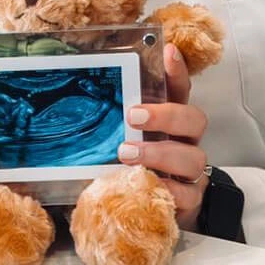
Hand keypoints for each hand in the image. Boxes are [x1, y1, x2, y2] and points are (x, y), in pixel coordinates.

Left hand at [117, 43, 208, 230]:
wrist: (148, 213)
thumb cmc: (130, 166)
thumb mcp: (119, 138)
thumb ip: (107, 118)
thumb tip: (69, 88)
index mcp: (170, 121)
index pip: (180, 89)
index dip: (177, 70)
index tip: (167, 50)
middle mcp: (186, 141)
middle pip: (194, 119)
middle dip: (166, 114)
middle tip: (133, 115)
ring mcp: (191, 171)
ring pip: (193, 157)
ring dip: (159, 153)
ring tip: (127, 155)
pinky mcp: (190, 200)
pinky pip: (187, 194)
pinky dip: (166, 189)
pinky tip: (146, 185)